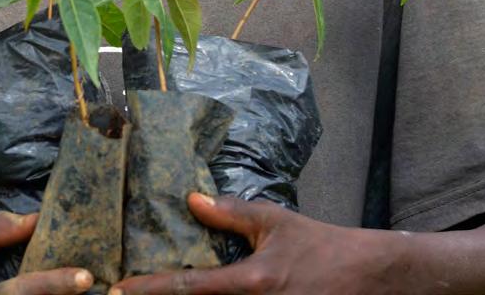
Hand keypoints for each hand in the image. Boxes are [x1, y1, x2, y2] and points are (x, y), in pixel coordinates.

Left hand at [111, 193, 400, 294]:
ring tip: (156, 292)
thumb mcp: (274, 222)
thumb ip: (231, 213)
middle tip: (127, 294)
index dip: (150, 289)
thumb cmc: (318, 245)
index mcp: (252, 281)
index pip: (191, 286)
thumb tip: (192, 199)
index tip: (118, 289)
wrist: (366, 277)